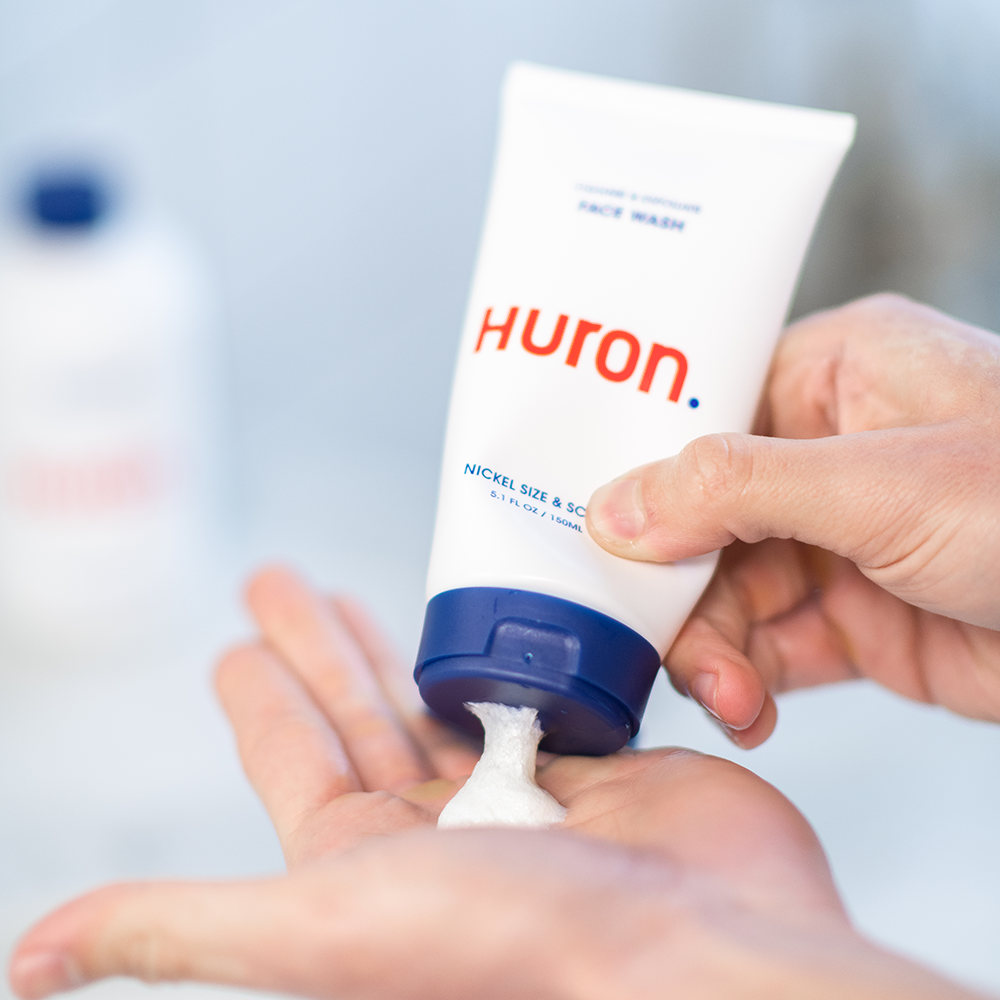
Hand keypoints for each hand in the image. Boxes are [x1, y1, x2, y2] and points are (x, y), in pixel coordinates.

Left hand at [9, 567, 975, 999]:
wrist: (699, 956)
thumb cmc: (514, 951)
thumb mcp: (319, 930)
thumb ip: (183, 927)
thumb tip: (30, 960)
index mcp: (363, 871)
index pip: (291, 758)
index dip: (257, 696)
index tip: (235, 637)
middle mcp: (438, 836)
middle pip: (358, 713)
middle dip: (320, 644)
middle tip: (281, 577)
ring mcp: (523, 796)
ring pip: (444, 697)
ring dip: (404, 640)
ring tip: (369, 590)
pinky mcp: (598, 763)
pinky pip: (538, 692)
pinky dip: (510, 650)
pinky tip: (494, 612)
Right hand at [586, 294, 999, 746]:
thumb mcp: (880, 485)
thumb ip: (735, 492)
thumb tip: (613, 509)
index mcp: (831, 376)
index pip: (697, 416)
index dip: (640, 474)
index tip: (590, 532)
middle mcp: (824, 453)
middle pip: (698, 518)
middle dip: (679, 588)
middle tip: (666, 643)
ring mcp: (838, 539)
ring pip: (724, 591)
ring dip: (709, 648)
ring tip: (727, 695)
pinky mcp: (856, 618)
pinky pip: (767, 647)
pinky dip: (746, 681)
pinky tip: (749, 708)